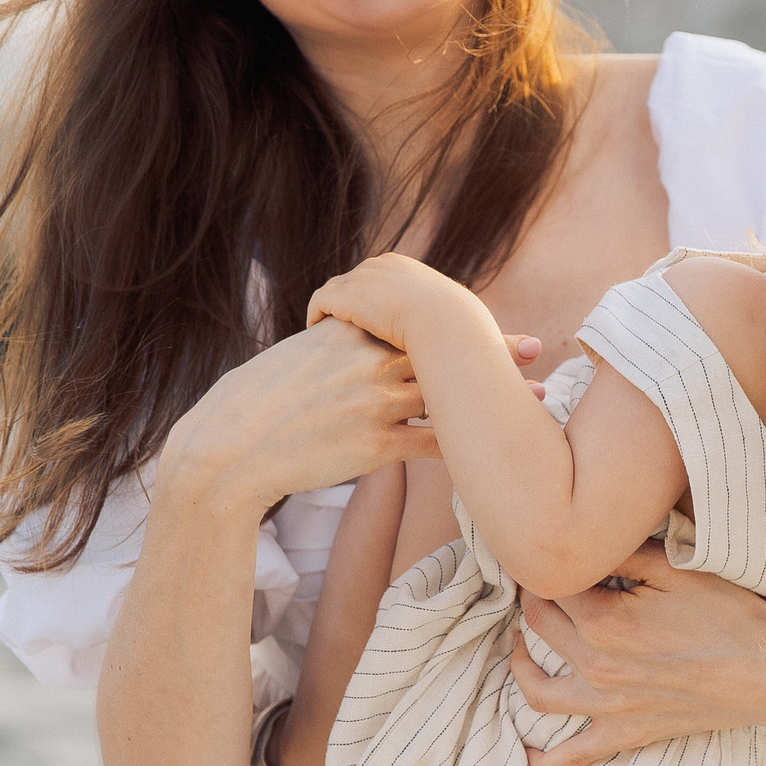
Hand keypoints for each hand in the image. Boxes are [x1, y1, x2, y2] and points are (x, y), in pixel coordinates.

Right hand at [163, 314, 539, 515]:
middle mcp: (367, 361)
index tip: (487, 317)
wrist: (230, 449)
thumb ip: (343, 340)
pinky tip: (493, 446)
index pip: (413, 319)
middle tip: (535, 345)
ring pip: (450, 396)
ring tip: (535, 394)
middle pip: (443, 350)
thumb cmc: (259, 401)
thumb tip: (373, 334)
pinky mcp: (374, 447)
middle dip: (491, 348)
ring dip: (495, 397)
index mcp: (349, 331)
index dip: (455, 320)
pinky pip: (434, 444)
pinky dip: (467, 444)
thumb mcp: (301, 354)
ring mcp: (373, 404)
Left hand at [307, 252, 489, 352]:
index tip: (363, 318)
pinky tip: (315, 332)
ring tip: (323, 330)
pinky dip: (315, 315)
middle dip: (344, 301)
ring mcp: (358, 278)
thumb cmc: (453, 323)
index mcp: (400, 265)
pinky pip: (319, 303)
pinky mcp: (344, 295)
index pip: (373, 277)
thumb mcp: (449, 313)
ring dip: (327, 309)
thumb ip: (440, 314)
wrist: (443, 320)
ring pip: (333, 291)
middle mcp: (377, 264)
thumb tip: (454, 325)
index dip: (365, 297)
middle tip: (337, 325)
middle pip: (350, 281)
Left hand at [511, 545, 765, 765]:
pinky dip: (546, 759)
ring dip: (519, 666)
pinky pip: (575, 756)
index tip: (553, 554)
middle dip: (533, 603)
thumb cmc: (731, 612)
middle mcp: (596, 667)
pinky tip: (530, 753)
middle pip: (540, 628)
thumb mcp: (677, 567)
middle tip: (541, 586)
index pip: (553, 586)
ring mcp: (609, 707)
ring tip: (519, 648)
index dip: (549, 566)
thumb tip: (588, 542)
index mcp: (604, 622)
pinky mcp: (629, 733)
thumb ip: (624, 553)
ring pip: (537, 691)